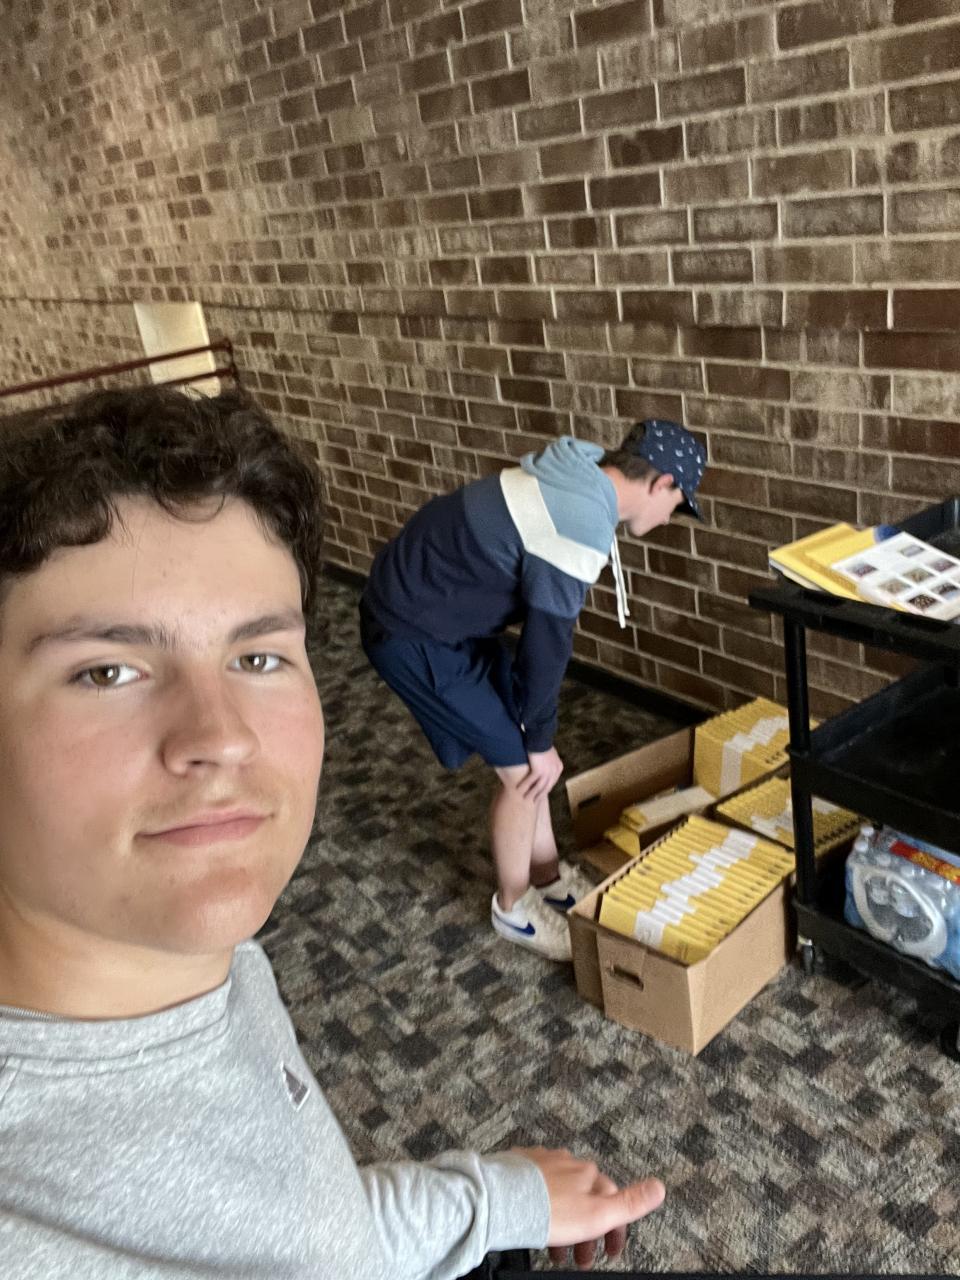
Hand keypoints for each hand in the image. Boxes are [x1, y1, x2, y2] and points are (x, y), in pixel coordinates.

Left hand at [514, 1146, 664, 1269]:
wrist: (502, 1199)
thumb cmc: (548, 1209)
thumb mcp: (597, 1214)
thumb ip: (630, 1202)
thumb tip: (659, 1187)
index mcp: (589, 1175)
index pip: (612, 1200)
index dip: (613, 1230)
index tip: (609, 1252)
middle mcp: (568, 1163)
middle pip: (585, 1199)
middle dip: (587, 1231)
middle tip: (580, 1258)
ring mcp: (543, 1163)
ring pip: (561, 1194)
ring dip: (564, 1222)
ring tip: (556, 1249)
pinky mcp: (521, 1166)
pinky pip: (538, 1187)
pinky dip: (543, 1206)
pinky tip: (537, 1220)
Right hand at [518, 747, 562, 801]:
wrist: (539, 736)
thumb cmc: (542, 742)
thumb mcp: (549, 753)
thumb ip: (548, 761)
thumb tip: (544, 765)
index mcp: (558, 767)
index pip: (551, 782)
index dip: (545, 790)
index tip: (539, 795)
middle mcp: (554, 771)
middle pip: (546, 787)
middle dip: (539, 795)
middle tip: (533, 802)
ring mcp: (547, 772)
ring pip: (539, 787)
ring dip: (531, 794)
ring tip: (524, 799)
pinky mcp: (538, 770)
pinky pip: (530, 781)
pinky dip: (524, 786)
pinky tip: (518, 790)